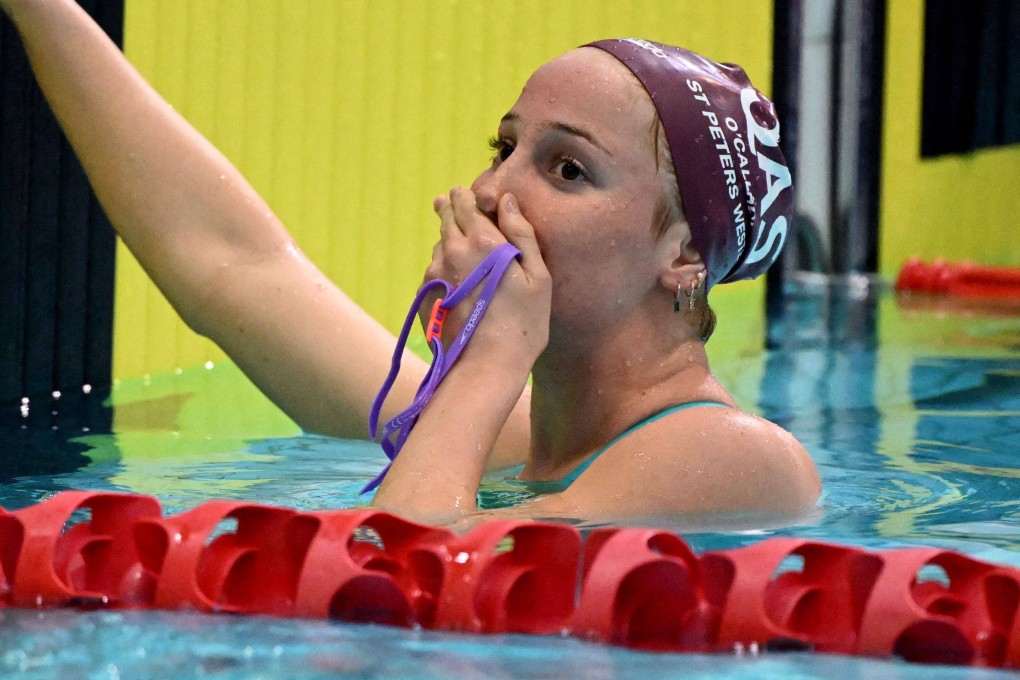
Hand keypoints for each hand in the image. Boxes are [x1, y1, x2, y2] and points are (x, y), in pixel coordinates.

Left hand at [424, 187, 549, 365]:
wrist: (485, 366)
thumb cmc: (522, 324)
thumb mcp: (537, 278)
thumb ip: (522, 234)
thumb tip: (507, 200)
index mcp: (483, 241)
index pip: (467, 203)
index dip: (467, 195)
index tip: (467, 193)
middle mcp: (453, 251)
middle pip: (446, 218)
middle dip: (450, 207)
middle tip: (450, 201)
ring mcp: (435, 273)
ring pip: (439, 245)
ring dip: (447, 240)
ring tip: (459, 247)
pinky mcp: (425, 295)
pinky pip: (434, 271)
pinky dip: (443, 268)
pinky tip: (456, 280)